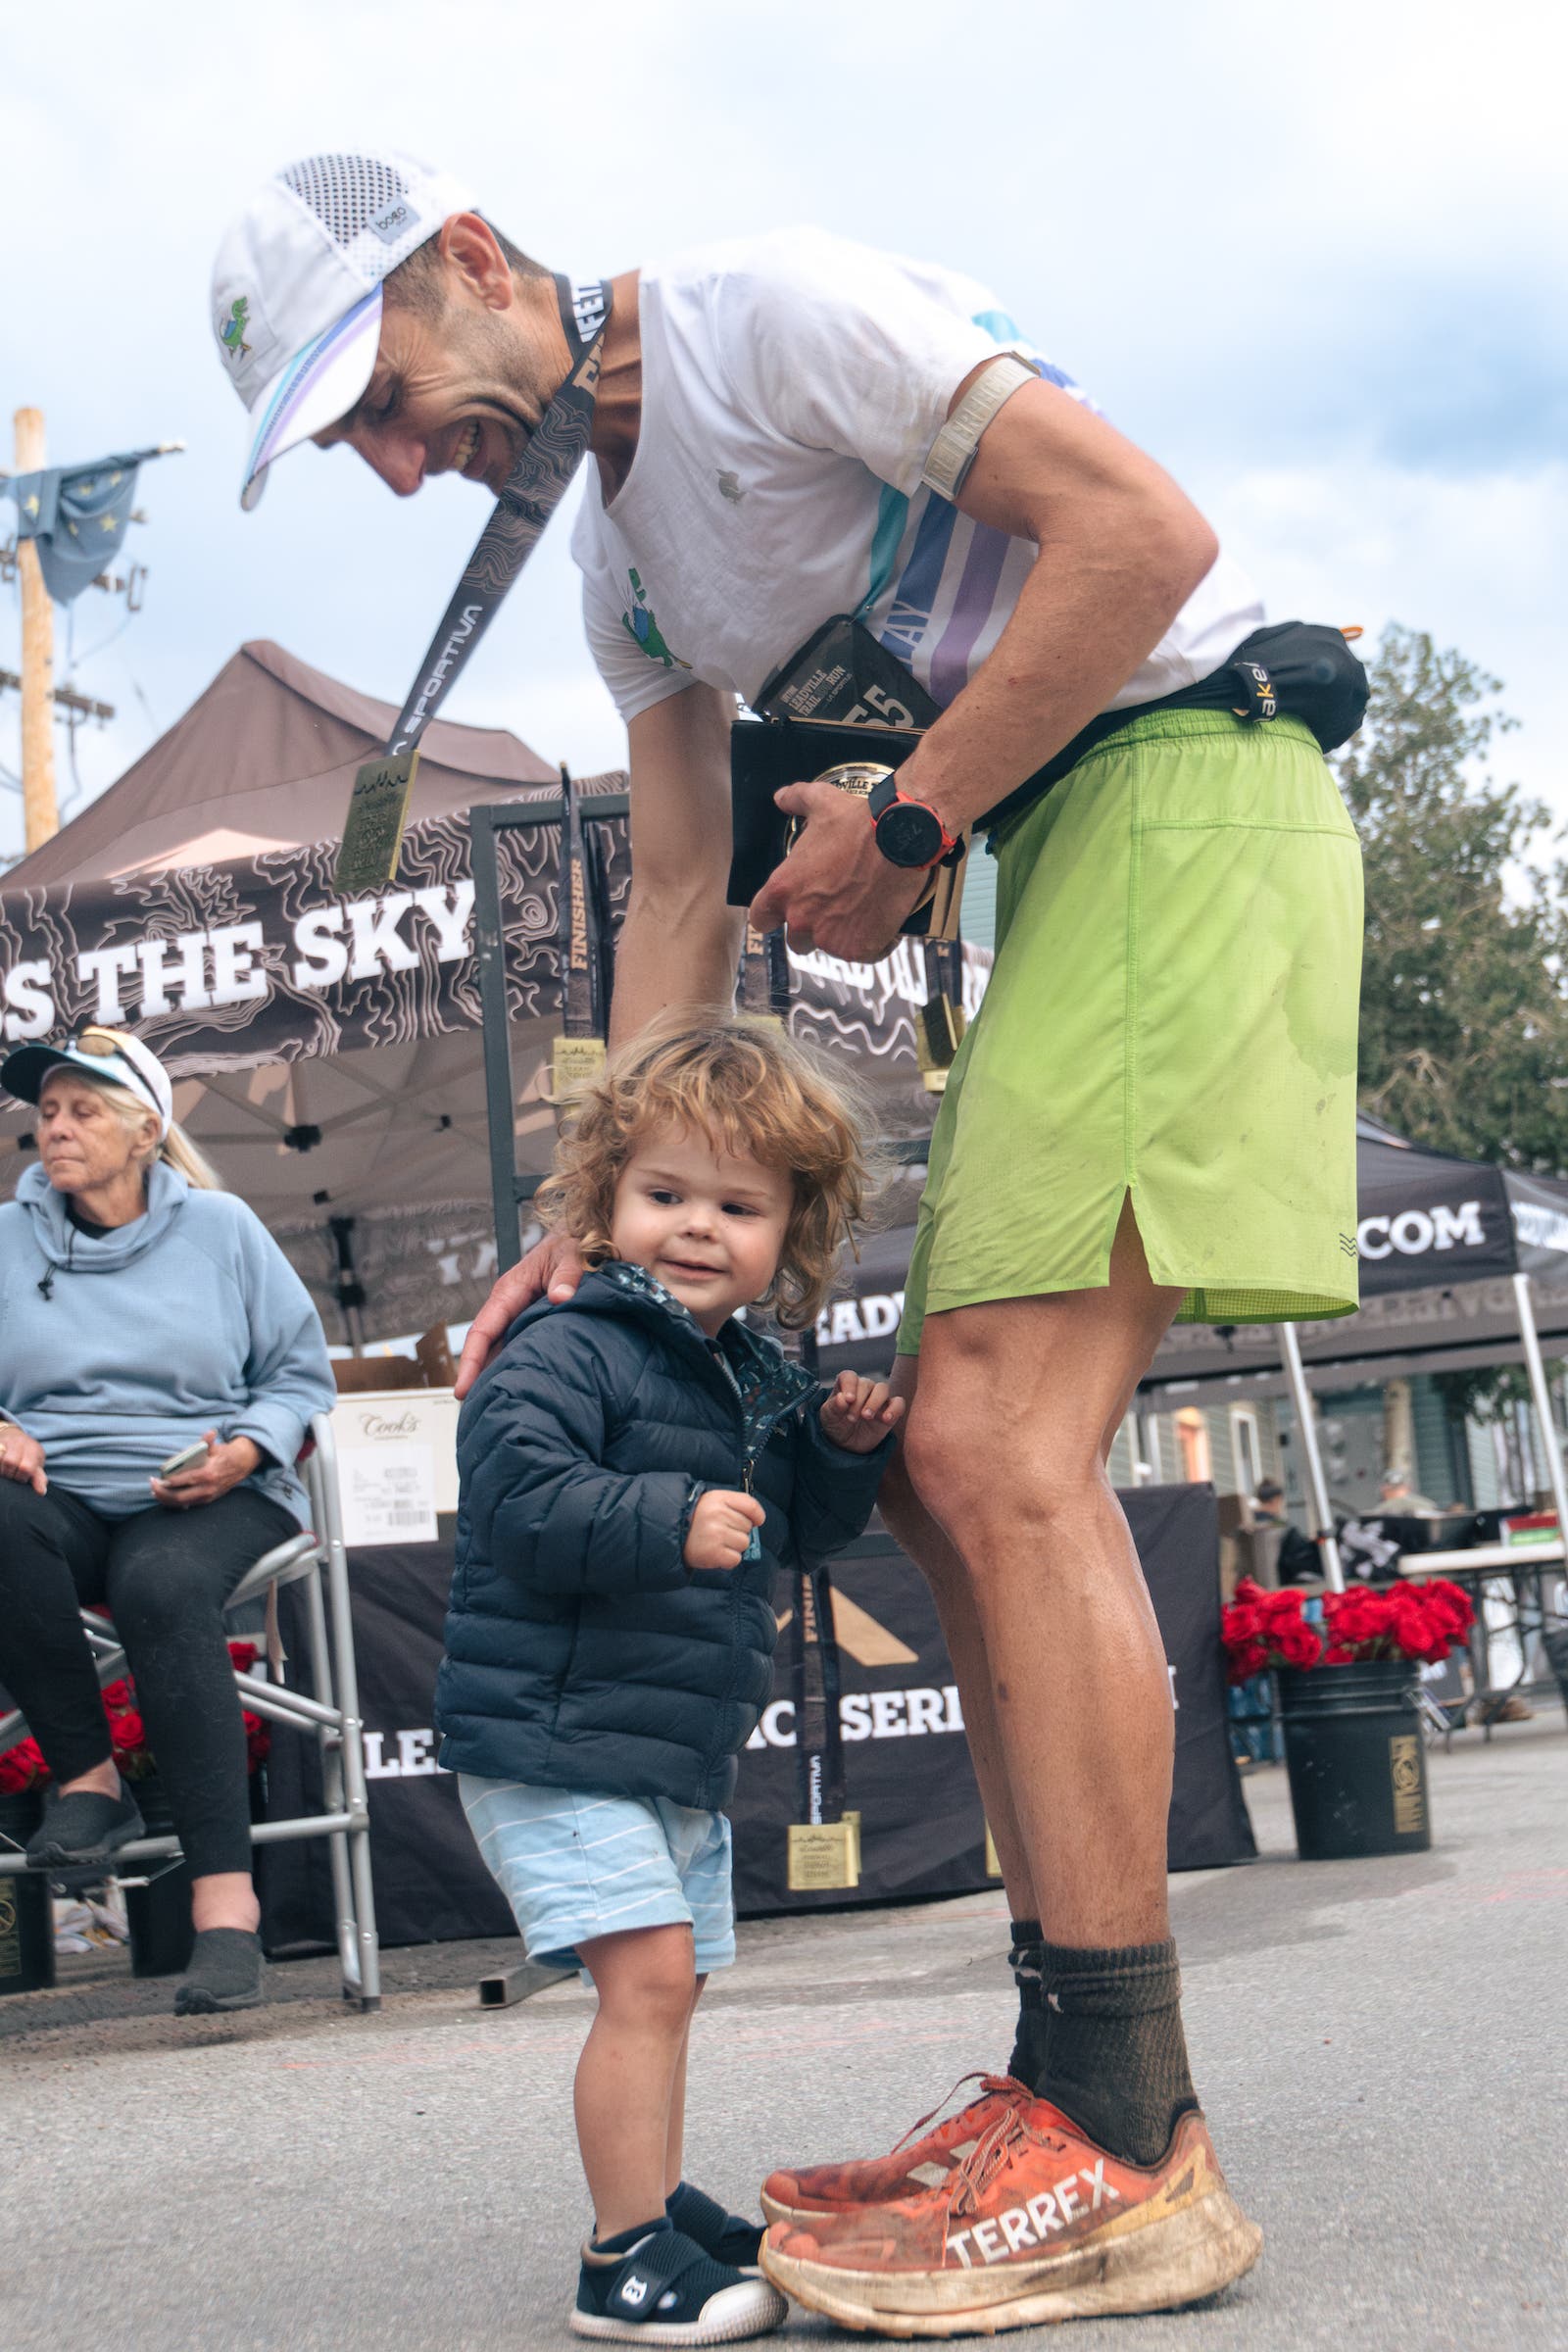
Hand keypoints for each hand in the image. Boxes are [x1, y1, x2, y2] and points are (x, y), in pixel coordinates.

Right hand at [0, 1424, 46, 1494]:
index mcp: (33, 1448)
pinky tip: (1, 1467)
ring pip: (1, 1459)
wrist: (15, 1436)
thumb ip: (39, 1478)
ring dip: (2, 1470)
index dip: (22, 1477)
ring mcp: (7, 1441)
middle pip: (11, 1462)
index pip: (26, 1467)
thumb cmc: (28, 1455)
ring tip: (5, 1471)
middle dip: (11, 1473)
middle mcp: (20, 1442)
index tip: (22, 1478)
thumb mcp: (36, 1465)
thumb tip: (41, 1492)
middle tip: (12, 1475)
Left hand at [150, 1431, 260, 1510]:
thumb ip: (209, 1442)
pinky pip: (187, 1504)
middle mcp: (207, 1488)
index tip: (158, 1479)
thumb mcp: (216, 1447)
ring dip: (166, 1499)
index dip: (170, 1482)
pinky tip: (165, 1497)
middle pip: (180, 1496)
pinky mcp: (207, 1500)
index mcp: (208, 1474)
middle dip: (163, 1493)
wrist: (242, 1465)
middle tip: (153, 1485)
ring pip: (182, 1503)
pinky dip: (174, 1502)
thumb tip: (210, 1433)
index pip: (185, 1480)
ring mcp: (207, 1496)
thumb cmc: (225, 1455)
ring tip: (155, 1492)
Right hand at [455, 1230, 586, 1398]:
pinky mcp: (530, 1322)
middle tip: (473, 1413)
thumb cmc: (572, 1244)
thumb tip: (561, 1298)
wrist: (581, 1239)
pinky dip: (510, 1367)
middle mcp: (507, 1306)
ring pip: (498, 1350)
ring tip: (490, 1409)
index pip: (482, 1331)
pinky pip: (515, 1347)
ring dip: (492, 1376)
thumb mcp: (571, 1255)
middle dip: (475, 1378)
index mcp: (508, 1291)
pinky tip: (515, 1388)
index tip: (461, 1390)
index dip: (471, 1362)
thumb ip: (568, 1275)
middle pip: (484, 1347)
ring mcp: (517, 1315)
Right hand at [684, 1488, 765, 1571]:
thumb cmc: (696, 1520)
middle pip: (748, 1527)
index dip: (757, 1516)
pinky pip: (735, 1559)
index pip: (751, 1506)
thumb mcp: (713, 1502)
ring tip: (716, 1542)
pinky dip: (728, 1560)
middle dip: (737, 1531)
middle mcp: (717, 1514)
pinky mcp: (713, 1553)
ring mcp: (715, 1533)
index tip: (756, 1521)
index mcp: (718, 1498)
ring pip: (744, 1543)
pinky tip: (715, 1553)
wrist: (671, 1536)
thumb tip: (757, 1521)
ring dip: (733, 1547)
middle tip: (719, 1532)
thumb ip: (735, 1506)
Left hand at [748, 781, 928, 958]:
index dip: (772, 916)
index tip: (784, 912)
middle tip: (833, 908)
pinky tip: (881, 921)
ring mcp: (829, 939)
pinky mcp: (858, 949)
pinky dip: (871, 942)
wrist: (902, 840)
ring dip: (841, 935)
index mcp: (783, 890)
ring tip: (861, 911)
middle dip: (811, 927)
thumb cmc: (859, 822)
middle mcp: (801, 920)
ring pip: (829, 947)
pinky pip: (861, 954)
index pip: (760, 919)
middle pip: (796, 939)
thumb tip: (782, 797)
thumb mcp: (821, 802)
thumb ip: (796, 800)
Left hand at [819, 1372, 906, 1454]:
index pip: (849, 1376)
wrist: (848, 1445)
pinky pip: (899, 1403)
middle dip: (859, 1401)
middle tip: (851, 1418)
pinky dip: (894, 1409)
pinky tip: (886, 1419)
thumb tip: (842, 1398)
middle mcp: (863, 1388)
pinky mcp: (890, 1410)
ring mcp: (878, 1398)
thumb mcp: (829, 1418)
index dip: (849, 1385)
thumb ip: (833, 1407)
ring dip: (875, 1402)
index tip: (848, 1399)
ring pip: (883, 1388)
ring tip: (867, 1417)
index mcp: (846, 1386)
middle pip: (866, 1383)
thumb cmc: (837, 1425)